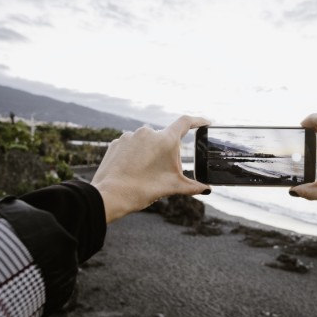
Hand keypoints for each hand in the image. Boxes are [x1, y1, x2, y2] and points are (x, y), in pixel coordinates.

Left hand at [91, 116, 210, 223]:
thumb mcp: (172, 187)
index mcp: (165, 140)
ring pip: (146, 142)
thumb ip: (192, 186)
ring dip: (149, 154)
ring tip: (144, 174)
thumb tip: (207, 189)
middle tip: (164, 172)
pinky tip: (132, 171)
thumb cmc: (143, 189)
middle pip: (164, 138)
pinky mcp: (116, 143)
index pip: (186, 122)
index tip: (205, 123)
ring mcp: (130, 136)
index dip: (198, 121)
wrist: (110, 195)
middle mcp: (148, 132)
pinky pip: (131, 146)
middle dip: (167, 152)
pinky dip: (134, 156)